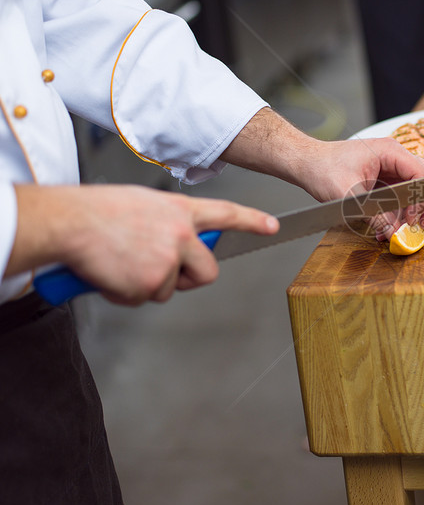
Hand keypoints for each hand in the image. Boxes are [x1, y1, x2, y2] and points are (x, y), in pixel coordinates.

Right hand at [11, 185, 277, 304]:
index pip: (225, 214)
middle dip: (187, 279)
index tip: (272, 226)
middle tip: (157, 271)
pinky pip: (145, 299)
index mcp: (180, 210)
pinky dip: (126, 294)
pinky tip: (112, 272)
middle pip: (207, 271)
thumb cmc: (97, 212)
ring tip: (121, 261)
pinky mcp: (153, 281)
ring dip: (147, 284)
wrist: (70, 222)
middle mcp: (183, 233)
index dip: (252, 221)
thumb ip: (167, 223)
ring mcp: (170, 258)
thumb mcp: (144, 205)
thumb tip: (174, 244)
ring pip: (171, 289)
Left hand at [298, 137, 423, 240]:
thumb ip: (374, 215)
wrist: (306, 163)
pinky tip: (386, 228)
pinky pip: (399, 196)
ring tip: (400, 232)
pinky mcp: (383, 179)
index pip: (422, 174)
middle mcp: (394, 157)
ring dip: (410, 212)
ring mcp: (390, 167)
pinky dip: (397, 213)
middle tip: (421, 225)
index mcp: (390, 152)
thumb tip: (393, 233)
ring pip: (414, 191)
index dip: (421, 199)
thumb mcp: (348, 195)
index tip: (412, 219)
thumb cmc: (323, 168)